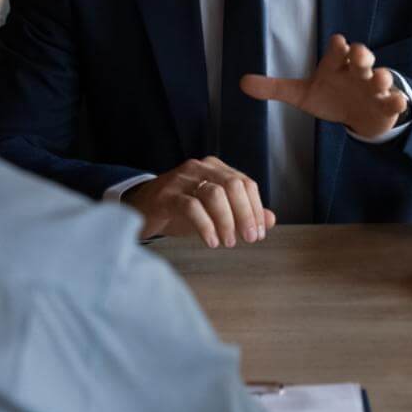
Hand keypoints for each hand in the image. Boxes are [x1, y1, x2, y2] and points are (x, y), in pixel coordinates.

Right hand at [121, 157, 275, 248]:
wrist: (141, 208)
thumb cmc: (181, 209)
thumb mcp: (215, 211)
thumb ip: (243, 213)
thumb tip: (271, 219)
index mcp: (215, 168)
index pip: (245, 183)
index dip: (255, 209)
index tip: (259, 233)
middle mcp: (200, 168)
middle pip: (233, 185)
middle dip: (245, 214)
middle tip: (249, 239)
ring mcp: (182, 179)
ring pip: (214, 194)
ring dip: (226, 221)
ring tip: (228, 243)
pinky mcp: (167, 194)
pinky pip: (191, 207)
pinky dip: (205, 226)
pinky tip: (211, 241)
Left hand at [241, 34, 408, 139]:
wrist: (358, 115)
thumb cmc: (330, 97)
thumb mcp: (302, 94)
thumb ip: (274, 88)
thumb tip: (241, 82)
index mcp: (336, 65)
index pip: (336, 50)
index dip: (337, 47)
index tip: (338, 43)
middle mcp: (356, 71)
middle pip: (360, 57)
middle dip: (361, 54)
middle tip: (357, 53)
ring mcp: (374, 87)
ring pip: (381, 76)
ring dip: (382, 76)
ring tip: (380, 78)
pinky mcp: (386, 104)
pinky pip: (394, 101)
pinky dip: (396, 101)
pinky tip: (396, 103)